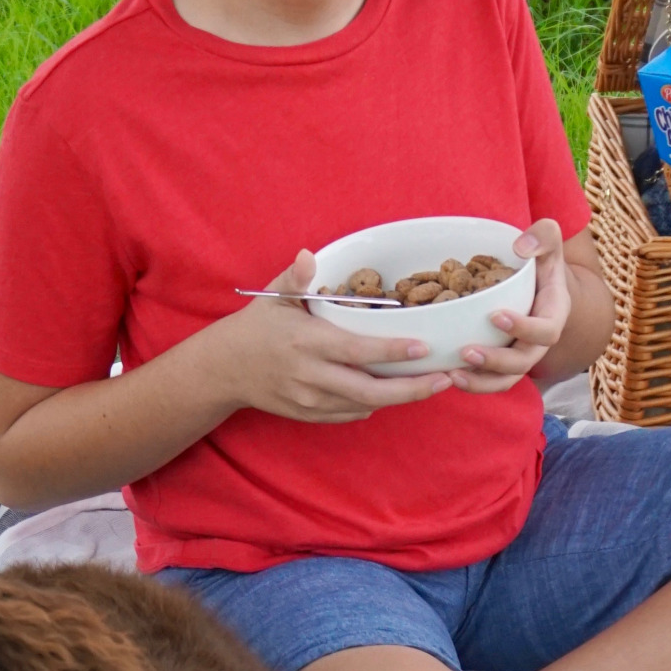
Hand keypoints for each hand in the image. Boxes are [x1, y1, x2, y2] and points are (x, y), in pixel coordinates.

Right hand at [210, 250, 453, 423]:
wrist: (224, 370)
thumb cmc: (255, 327)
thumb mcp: (273, 297)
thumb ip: (296, 277)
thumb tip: (310, 254)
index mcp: (307, 343)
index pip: (358, 351)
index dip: (392, 352)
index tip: (424, 349)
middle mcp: (311, 377)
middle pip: (371, 391)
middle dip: (412, 389)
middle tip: (446, 379)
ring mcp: (310, 401)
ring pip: (365, 406)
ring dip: (399, 398)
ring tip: (431, 385)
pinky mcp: (308, 416)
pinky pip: (350, 414)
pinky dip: (373, 404)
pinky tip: (393, 392)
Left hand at [447, 220, 566, 393]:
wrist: (539, 283)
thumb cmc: (541, 260)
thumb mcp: (548, 241)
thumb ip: (543, 236)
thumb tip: (521, 246)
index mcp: (553, 314)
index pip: (546, 330)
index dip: (524, 328)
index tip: (495, 315)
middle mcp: (539, 341)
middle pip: (524, 362)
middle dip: (496, 361)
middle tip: (466, 351)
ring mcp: (521, 354)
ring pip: (506, 379)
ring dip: (481, 381)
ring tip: (453, 374)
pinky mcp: (503, 362)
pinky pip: (491, 380)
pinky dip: (473, 382)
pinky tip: (449, 374)